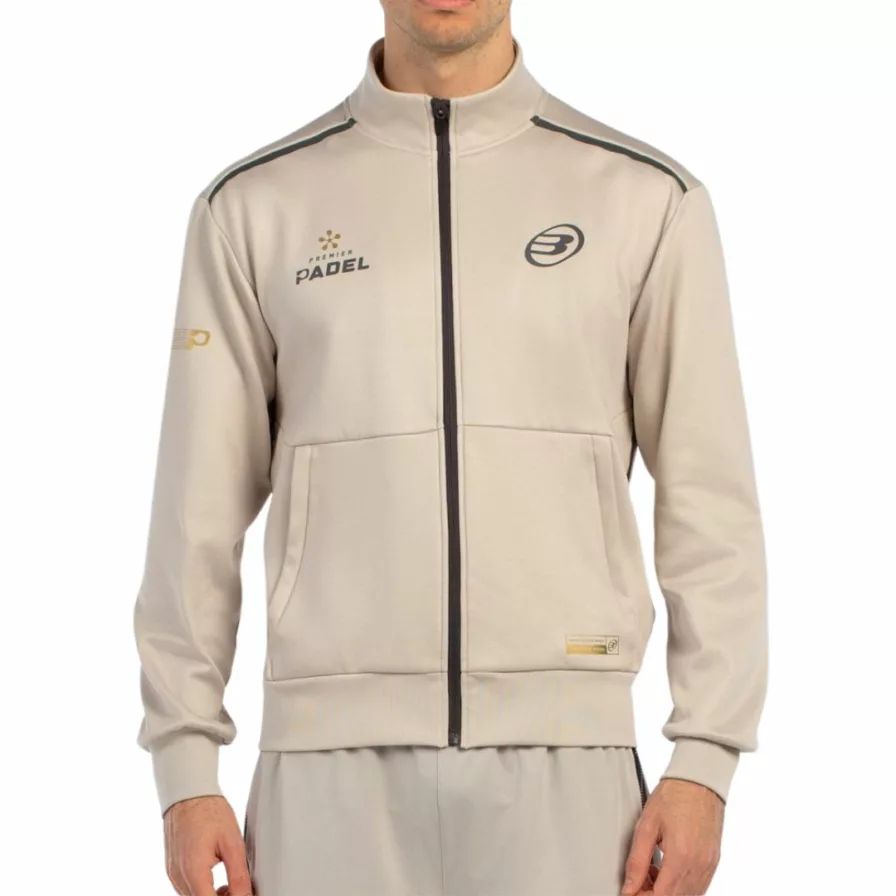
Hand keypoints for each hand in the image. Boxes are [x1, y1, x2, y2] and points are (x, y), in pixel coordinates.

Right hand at [163, 794, 252, 895]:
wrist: (188, 792)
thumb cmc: (209, 811)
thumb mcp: (232, 842)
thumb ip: (239, 875)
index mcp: (194, 872)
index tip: (240, 893)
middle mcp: (179, 876)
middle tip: (237, 889)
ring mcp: (173, 873)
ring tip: (228, 883)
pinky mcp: (171, 868)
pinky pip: (186, 888)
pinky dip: (201, 889)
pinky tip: (214, 877)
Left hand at [621, 778, 723, 895]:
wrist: (700, 780)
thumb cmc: (674, 795)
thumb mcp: (646, 825)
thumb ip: (637, 861)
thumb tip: (629, 888)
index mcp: (681, 857)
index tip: (630, 891)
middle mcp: (699, 866)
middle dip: (653, 895)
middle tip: (638, 881)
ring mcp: (709, 866)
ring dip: (667, 892)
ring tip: (651, 872)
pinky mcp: (713, 862)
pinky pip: (698, 887)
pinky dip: (680, 886)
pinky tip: (667, 870)